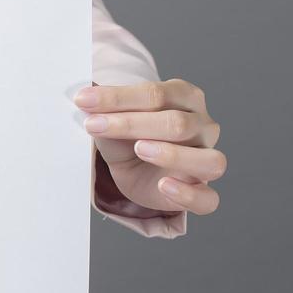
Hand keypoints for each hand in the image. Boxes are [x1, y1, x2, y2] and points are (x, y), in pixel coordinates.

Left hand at [74, 78, 225, 214]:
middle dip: (131, 123)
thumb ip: (106, 106)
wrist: (133, 168)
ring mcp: (208, 159)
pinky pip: (208, 198)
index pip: (157, 93)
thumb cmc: (127, 136)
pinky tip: (164, 186)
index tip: (84, 101)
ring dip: (172, 155)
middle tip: (94, 125)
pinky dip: (188, 194)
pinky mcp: (203, 192)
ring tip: (139, 149)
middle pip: (178, 123)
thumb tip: (86, 96)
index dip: (118, 97)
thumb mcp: (113, 118)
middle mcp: (204, 126)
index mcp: (185, 97)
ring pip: (208, 160)